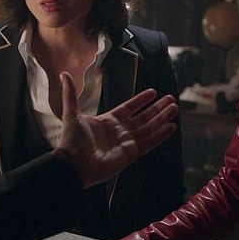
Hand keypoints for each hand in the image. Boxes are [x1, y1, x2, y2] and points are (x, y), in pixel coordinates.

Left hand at [54, 71, 177, 187]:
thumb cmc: (72, 140)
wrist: (73, 165)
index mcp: (107, 121)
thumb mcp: (71, 114)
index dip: (140, 100)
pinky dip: (160, 135)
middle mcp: (119, 131)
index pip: (128, 108)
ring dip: (162, 119)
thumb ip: (70, 94)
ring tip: (174, 109)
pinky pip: (149, 143)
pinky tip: (171, 127)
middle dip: (157, 109)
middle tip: (170, 99)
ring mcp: (126, 143)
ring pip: (149, 128)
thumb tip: (64, 74)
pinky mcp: (131, 154)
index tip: (153, 92)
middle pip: (143, 118)